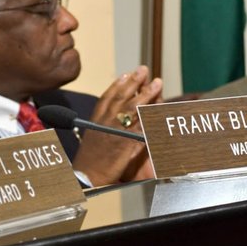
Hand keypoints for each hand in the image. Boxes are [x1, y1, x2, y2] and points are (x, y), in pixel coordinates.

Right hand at [73, 65, 161, 185]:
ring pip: (133, 107)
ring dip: (146, 93)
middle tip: (143, 69)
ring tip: (157, 83)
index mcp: (96, 119)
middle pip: (122, 97)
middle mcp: (105, 121)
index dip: (118, 85)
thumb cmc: (89, 160)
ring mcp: (116, 130)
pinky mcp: (126, 141)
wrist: (87, 176)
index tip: (126, 74)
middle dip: (134, 82)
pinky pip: (142, 126)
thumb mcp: (93, 137)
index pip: (107, 97)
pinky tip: (159, 108)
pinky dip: (151, 117)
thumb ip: (102, 124)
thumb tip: (110, 116)